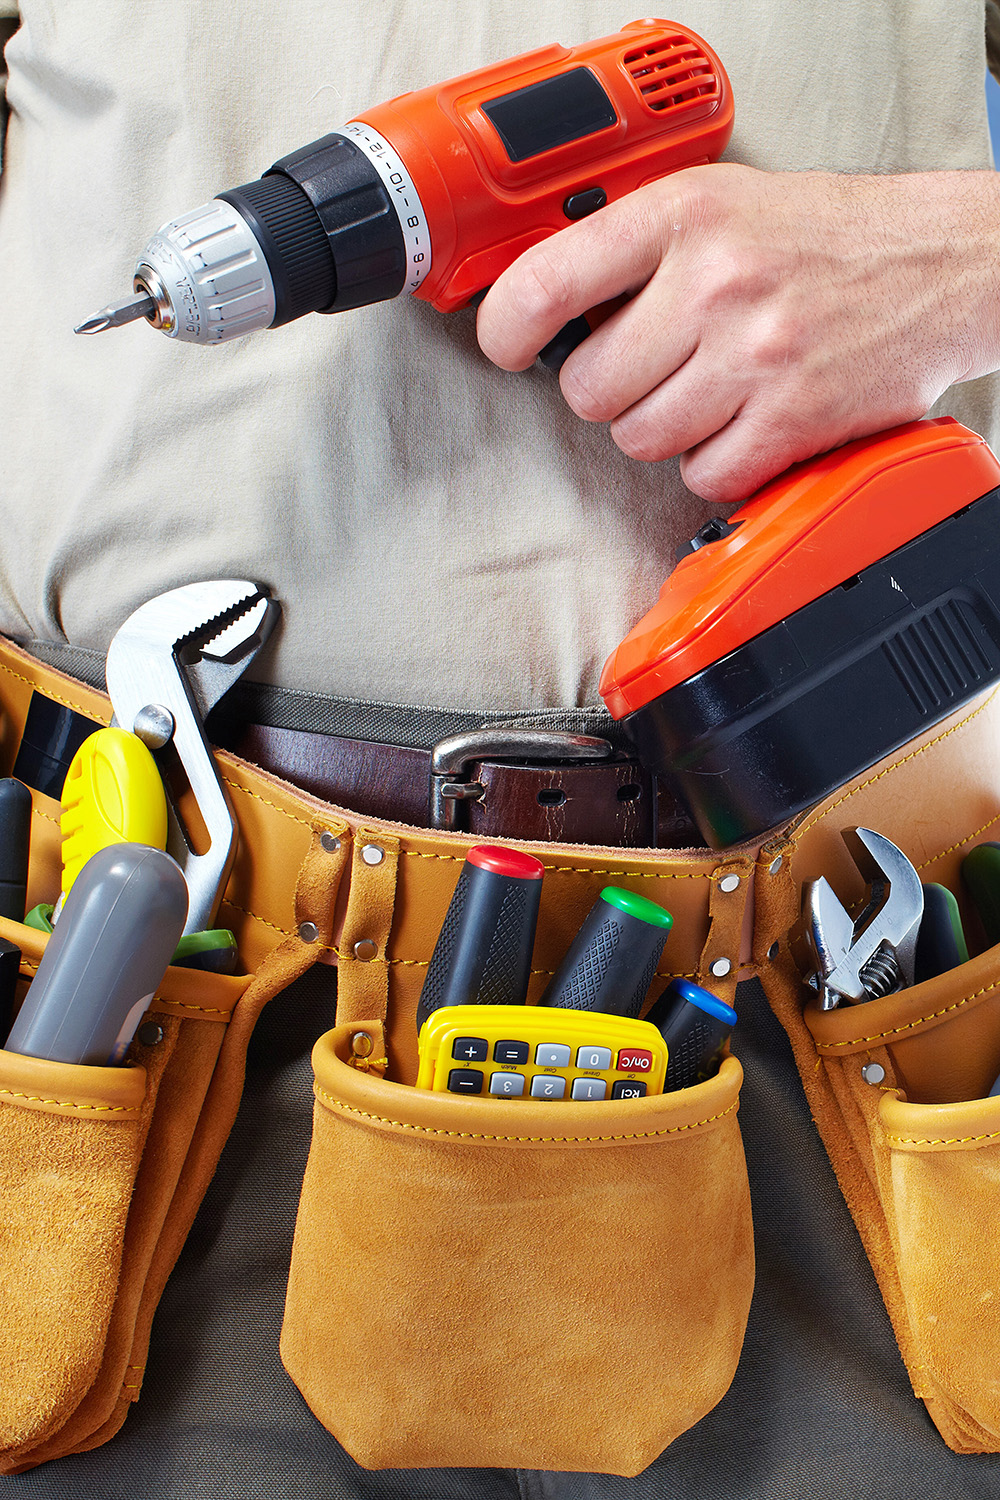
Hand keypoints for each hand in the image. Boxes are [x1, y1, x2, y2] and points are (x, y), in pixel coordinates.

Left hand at [476, 165, 999, 500]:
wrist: (938, 263)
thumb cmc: (820, 238)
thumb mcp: (720, 203)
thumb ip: (633, 248)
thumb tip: (543, 306)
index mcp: (684, 215)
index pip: (547, 282)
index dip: (505, 328)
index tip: (505, 345)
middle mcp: (716, 283)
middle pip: (589, 387)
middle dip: (607, 389)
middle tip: (646, 369)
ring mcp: (755, 356)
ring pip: (639, 439)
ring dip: (661, 428)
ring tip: (704, 391)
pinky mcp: (791, 420)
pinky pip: (701, 476)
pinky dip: (712, 463)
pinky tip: (740, 422)